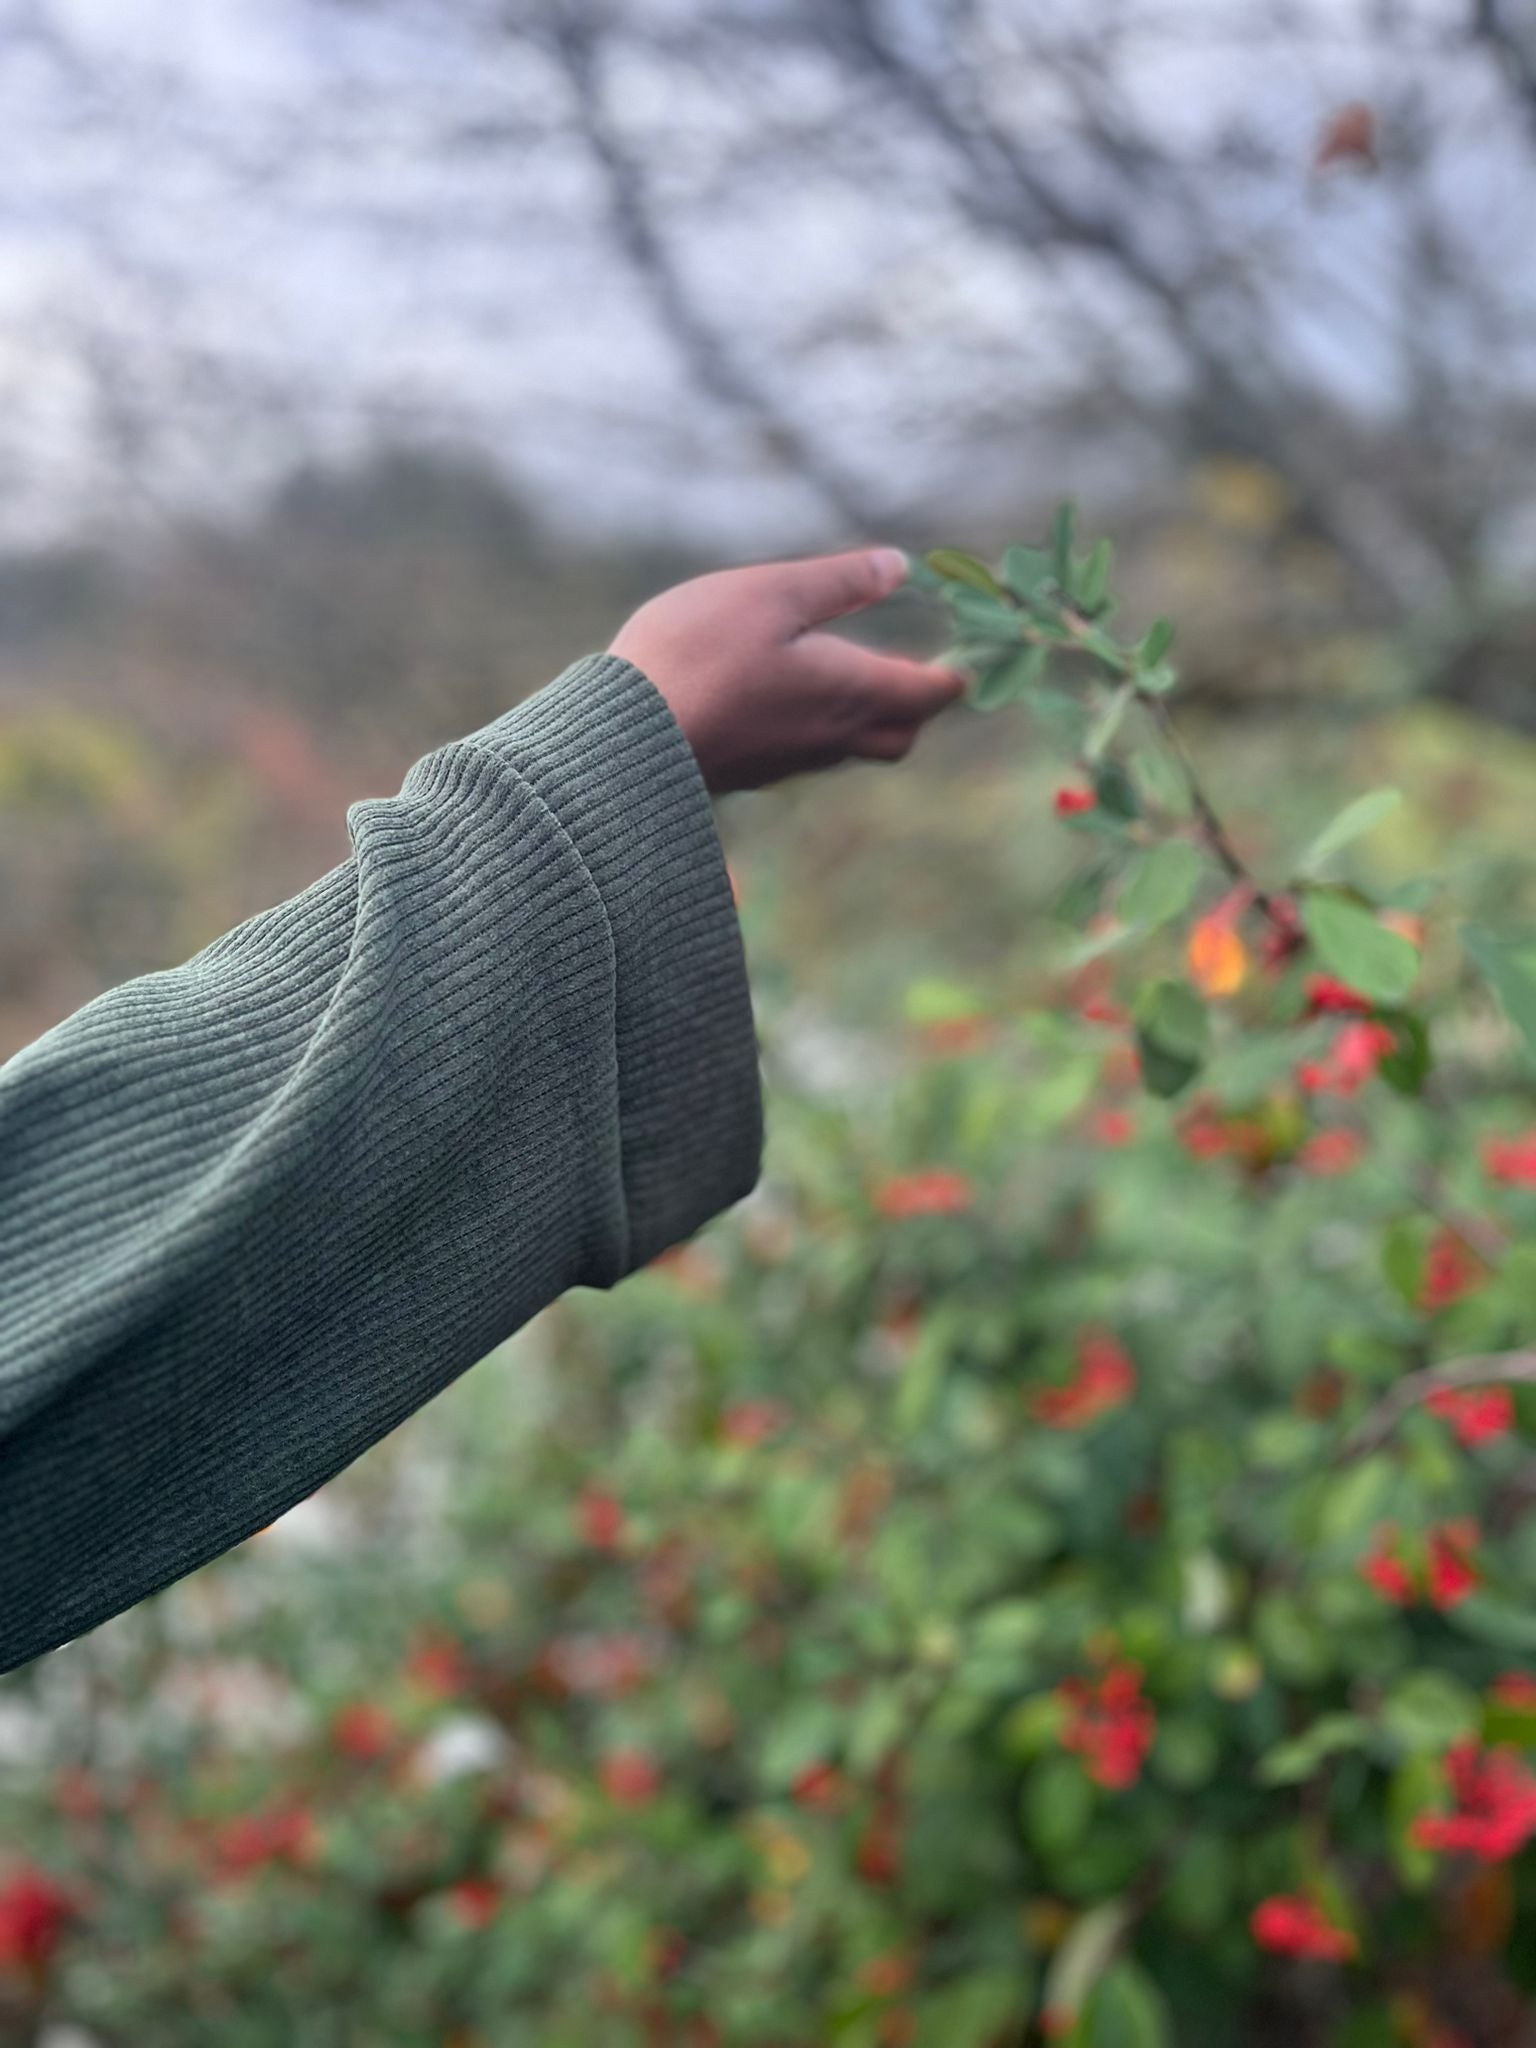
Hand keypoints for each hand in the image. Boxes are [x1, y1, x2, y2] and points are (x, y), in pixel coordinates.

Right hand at [609, 548, 966, 793]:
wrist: (620, 740)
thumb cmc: (697, 657)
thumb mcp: (771, 594)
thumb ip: (839, 582)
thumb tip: (901, 566)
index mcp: (850, 692)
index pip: (929, 694)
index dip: (955, 674)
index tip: (966, 654)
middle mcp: (830, 737)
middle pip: (898, 735)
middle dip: (916, 705)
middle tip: (914, 666)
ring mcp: (787, 762)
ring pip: (851, 747)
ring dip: (866, 715)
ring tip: (852, 673)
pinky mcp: (749, 773)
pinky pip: (806, 753)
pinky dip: (818, 725)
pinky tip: (787, 697)